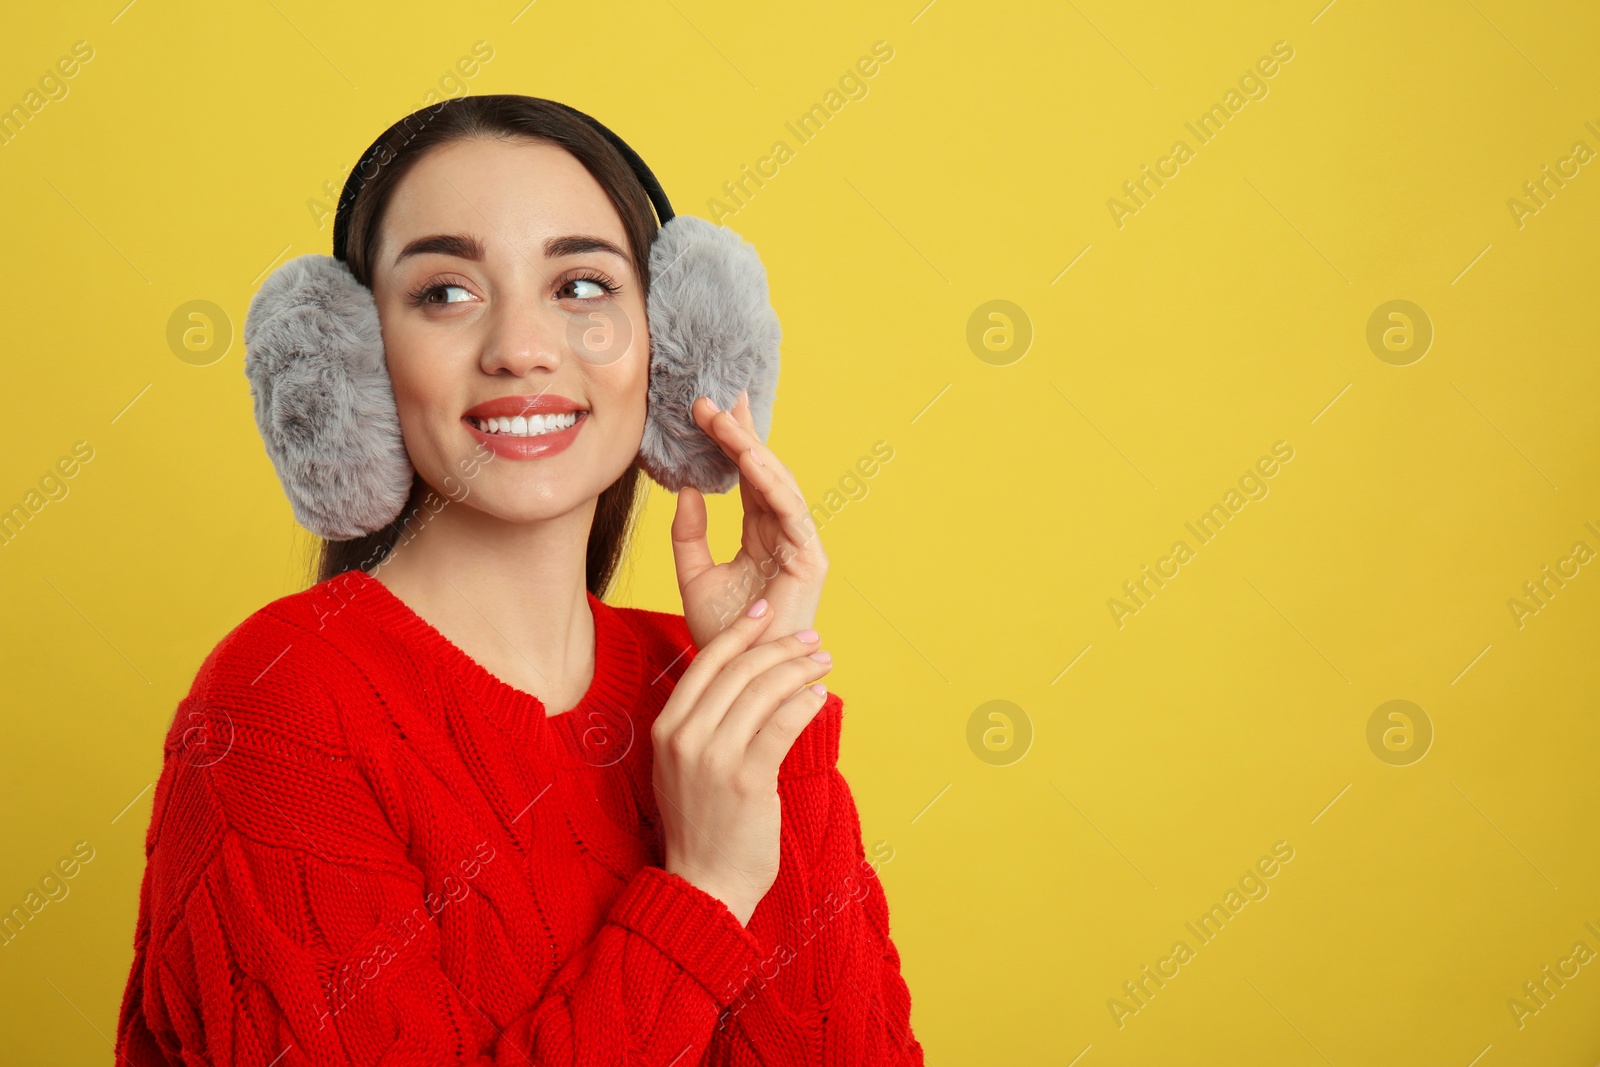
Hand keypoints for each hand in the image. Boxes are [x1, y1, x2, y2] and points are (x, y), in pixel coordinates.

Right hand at [651, 598, 833, 924]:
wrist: (703, 883)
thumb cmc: (701, 825)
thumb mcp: (682, 767)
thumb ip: (701, 725)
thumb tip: (742, 680)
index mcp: (666, 727)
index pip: (705, 663)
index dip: (739, 632)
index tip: (765, 613)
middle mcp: (685, 736)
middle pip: (739, 670)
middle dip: (780, 646)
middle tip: (810, 639)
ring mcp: (713, 757)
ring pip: (764, 691)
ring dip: (799, 669)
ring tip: (822, 662)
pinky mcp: (746, 779)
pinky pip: (783, 724)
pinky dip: (805, 702)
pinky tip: (820, 695)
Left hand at [672, 390, 828, 649]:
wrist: (740, 679)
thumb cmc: (724, 637)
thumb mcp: (694, 576)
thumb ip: (688, 536)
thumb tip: (687, 489)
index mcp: (760, 535)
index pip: (746, 478)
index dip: (730, 443)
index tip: (706, 409)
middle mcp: (783, 534)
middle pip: (763, 472)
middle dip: (740, 433)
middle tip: (713, 398)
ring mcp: (800, 544)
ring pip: (776, 484)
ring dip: (749, 448)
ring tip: (722, 418)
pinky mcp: (810, 559)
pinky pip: (789, 510)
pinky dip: (768, 482)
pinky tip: (746, 457)